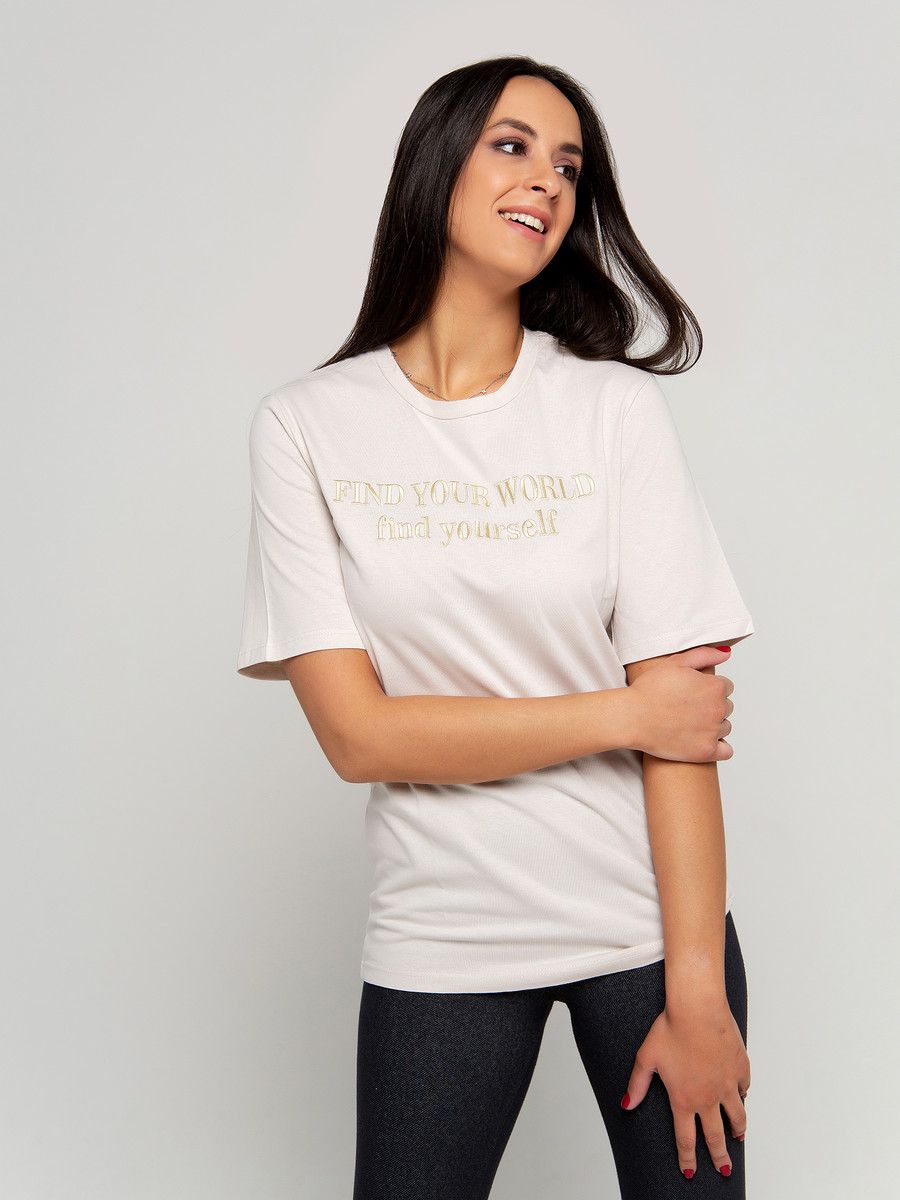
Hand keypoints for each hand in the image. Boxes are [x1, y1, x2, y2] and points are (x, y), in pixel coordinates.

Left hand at [622, 1001, 749, 1178]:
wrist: (697, 1008)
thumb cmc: (670, 1028)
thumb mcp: (646, 1058)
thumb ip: (637, 1085)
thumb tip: (626, 1105)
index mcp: (684, 1099)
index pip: (686, 1139)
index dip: (688, 1160)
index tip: (690, 1172)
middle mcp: (708, 1098)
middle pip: (715, 1137)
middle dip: (719, 1157)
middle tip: (724, 1170)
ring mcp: (727, 1085)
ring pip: (737, 1117)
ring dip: (737, 1130)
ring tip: (738, 1138)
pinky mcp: (740, 1068)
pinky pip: (743, 1088)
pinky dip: (742, 1095)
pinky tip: (741, 1096)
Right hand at [626, 645, 735, 761]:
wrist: (631, 717)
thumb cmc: (649, 690)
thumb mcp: (675, 662)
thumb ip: (705, 654)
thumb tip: (727, 653)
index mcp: (714, 686)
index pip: (726, 687)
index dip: (709, 689)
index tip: (693, 694)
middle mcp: (718, 708)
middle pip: (727, 707)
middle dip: (712, 707)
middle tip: (688, 709)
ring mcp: (713, 732)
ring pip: (725, 728)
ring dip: (713, 726)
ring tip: (689, 725)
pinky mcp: (706, 751)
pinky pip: (726, 751)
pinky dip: (718, 748)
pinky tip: (701, 742)